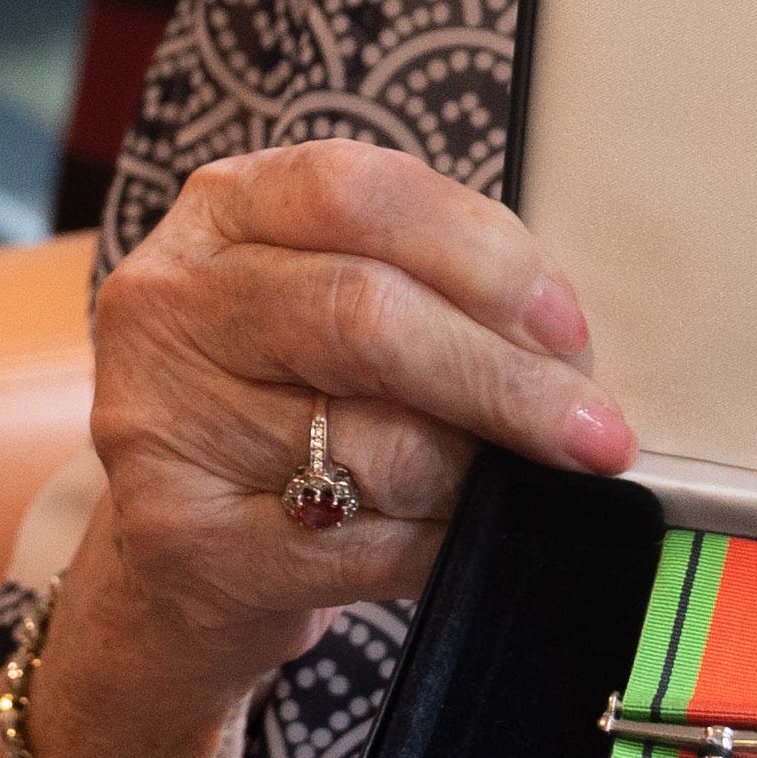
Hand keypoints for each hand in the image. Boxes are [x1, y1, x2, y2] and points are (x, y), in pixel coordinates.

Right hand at [27, 145, 634, 757]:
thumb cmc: (284, 408)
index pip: (356, 193)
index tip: (565, 325)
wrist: (168, 564)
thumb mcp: (324, 306)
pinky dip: (440, 550)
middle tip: (593, 432)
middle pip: (365, 315)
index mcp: (219, 211)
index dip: (481, 254)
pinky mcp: (185, 539)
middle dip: (503, 379)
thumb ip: (418, 285)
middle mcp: (170, 304)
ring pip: (376, 446)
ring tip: (500, 487)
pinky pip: (363, 548)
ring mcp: (163, 423)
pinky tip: (458, 544)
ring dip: (473, 477)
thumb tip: (563, 344)